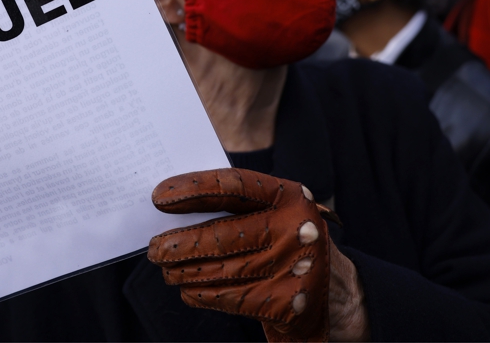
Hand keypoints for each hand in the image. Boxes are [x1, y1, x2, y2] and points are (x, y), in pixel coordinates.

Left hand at [147, 168, 367, 341]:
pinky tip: (189, 290)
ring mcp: (293, 267)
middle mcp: (295, 228)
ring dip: (183, 271)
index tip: (159, 197)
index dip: (192, 189)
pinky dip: (201, 294)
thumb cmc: (286, 238)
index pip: (233, 186)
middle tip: (153, 248)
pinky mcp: (287, 303)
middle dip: (179, 243)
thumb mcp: (276, 211)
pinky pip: (229, 298)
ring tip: (166, 269)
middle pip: (221, 235)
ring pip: (221, 270)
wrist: (335, 289)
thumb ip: (237, 205)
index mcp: (290, 196)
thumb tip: (175, 206)